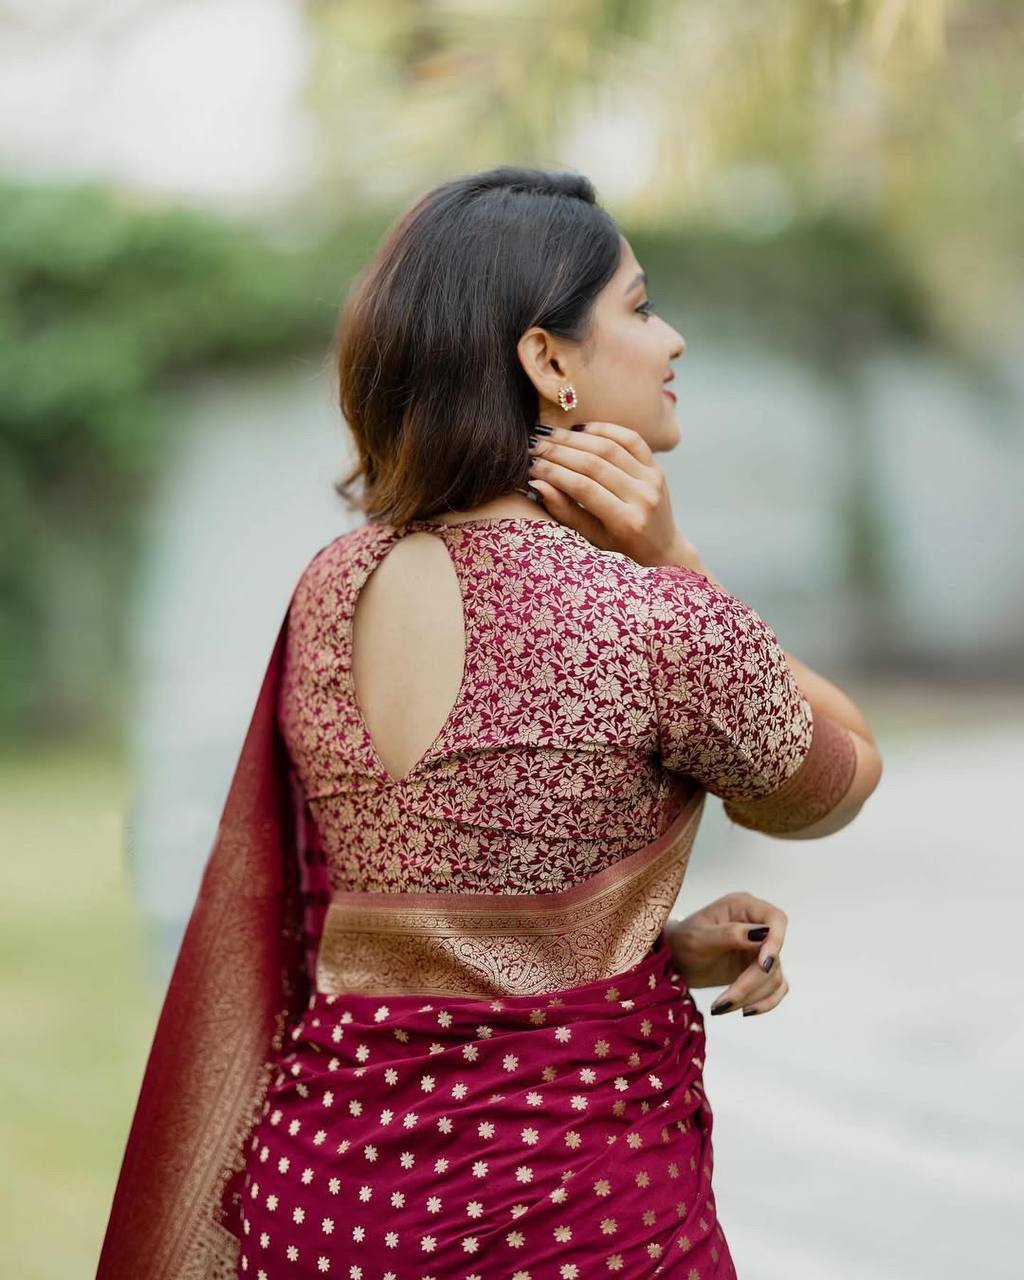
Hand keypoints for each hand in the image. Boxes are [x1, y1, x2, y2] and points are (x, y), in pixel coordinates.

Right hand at [526, 421, 689, 566]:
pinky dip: (604, 429)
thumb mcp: (590, 538)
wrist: (661, 548)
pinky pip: (631, 439)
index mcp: (626, 522)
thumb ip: (564, 511)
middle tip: (533, 444)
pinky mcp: (657, 467)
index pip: (583, 488)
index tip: (530, 464)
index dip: (553, 472)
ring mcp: (653, 479)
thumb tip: (536, 484)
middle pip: (594, 464)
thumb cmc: (619, 548)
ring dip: (575, 438)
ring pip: (610, 447)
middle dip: (559, 451)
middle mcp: (643, 498)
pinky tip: (580, 429)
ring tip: (549, 434)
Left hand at [666, 891, 789, 1017]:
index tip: (763, 965)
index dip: (776, 941)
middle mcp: (756, 925)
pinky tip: (745, 1010)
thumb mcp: (699, 937)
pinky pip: (776, 988)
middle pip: (774, 955)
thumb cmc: (682, 941)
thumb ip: (729, 933)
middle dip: (752, 982)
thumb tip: (762, 934)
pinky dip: (765, 1002)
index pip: (775, 919)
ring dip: (752, 996)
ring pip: (774, 976)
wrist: (675, 961)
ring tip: (722, 1006)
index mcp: (742, 906)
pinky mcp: (760, 970)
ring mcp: (760, 949)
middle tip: (726, 1001)